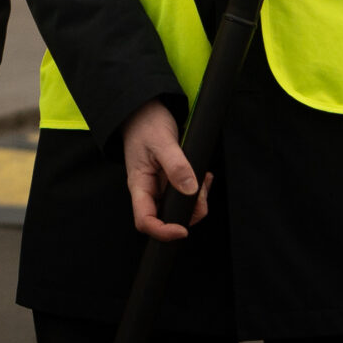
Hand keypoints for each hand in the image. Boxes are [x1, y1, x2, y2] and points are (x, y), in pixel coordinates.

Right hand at [121, 99, 205, 240]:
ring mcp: (160, 186)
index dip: (163, 231)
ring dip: (197, 200)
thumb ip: (176, 165)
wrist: (143, 110)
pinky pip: (186, 194)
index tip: (182, 230)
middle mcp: (149, 190)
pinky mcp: (170, 180)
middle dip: (190, 211)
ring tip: (203, 178)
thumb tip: (190, 189)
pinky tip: (202, 176)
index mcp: (139, 185)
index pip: (145, 221)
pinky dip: (199, 190)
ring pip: (180, 207)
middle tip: (201, 192)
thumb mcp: (162, 141)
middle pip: (167, 218)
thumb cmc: (145, 123)